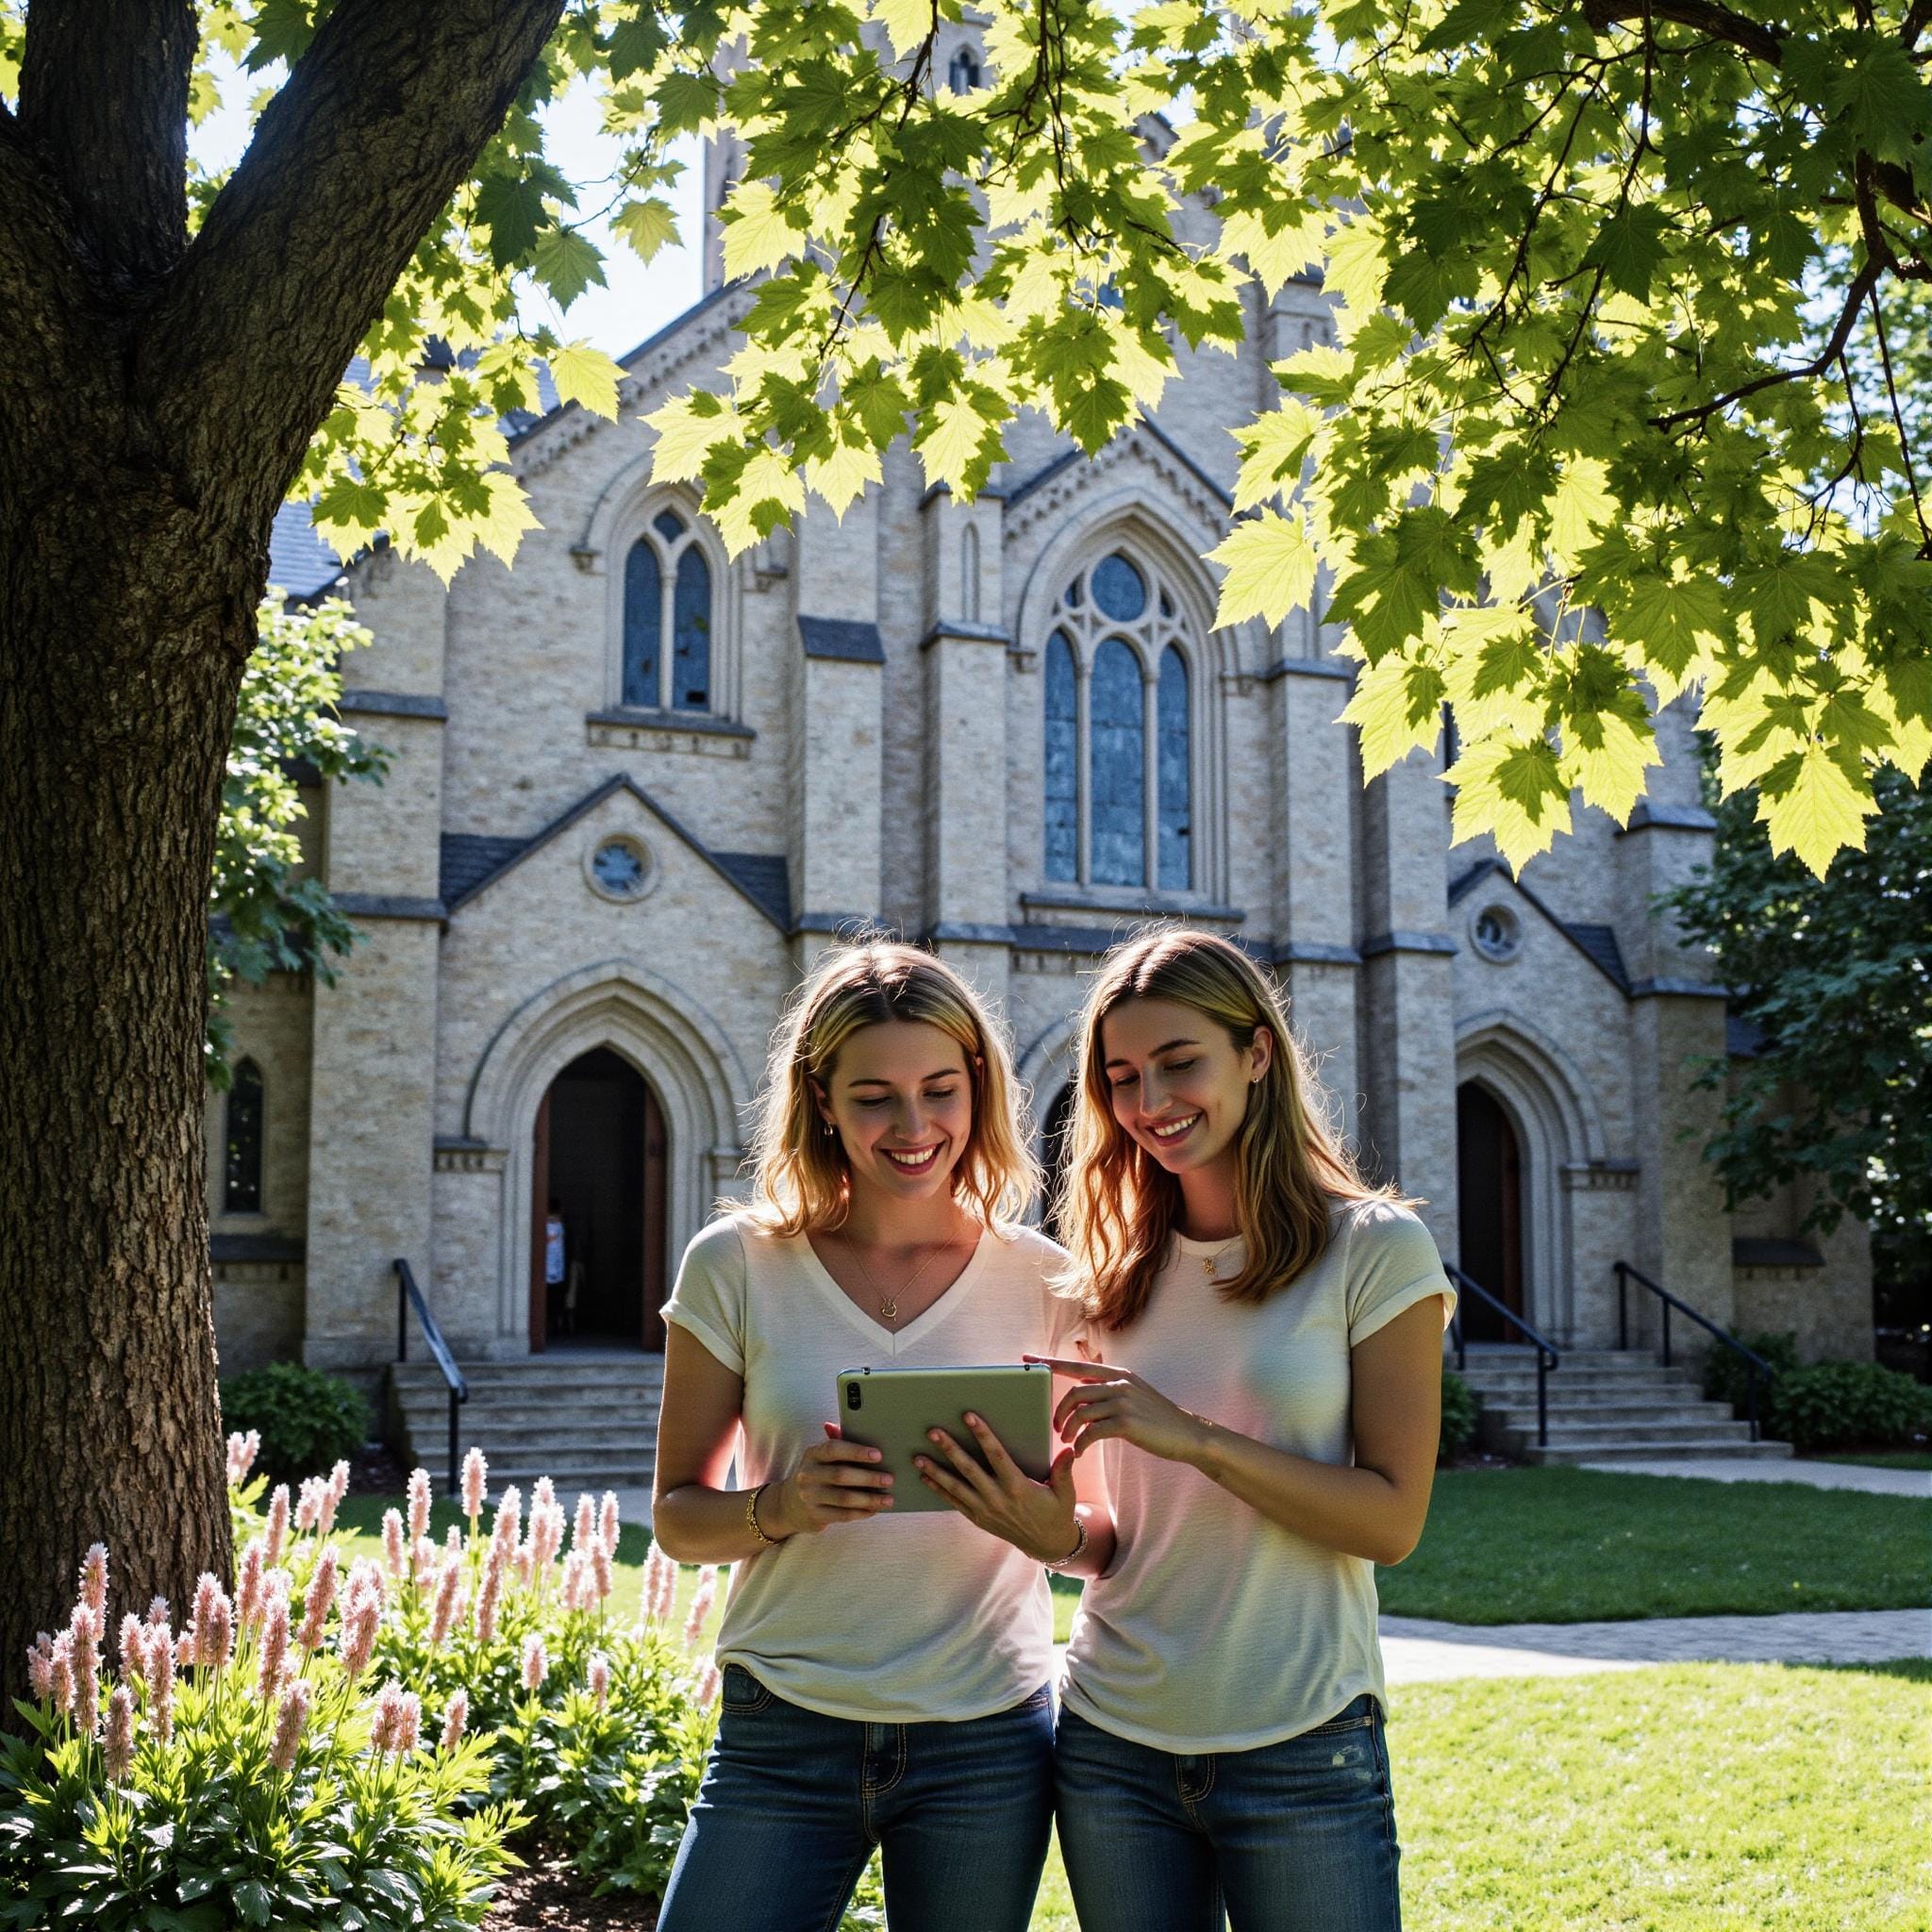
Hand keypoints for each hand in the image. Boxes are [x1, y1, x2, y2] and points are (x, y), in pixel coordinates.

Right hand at [769, 1424, 893, 1535]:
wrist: (790, 1503)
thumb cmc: (817, 1474)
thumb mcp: (821, 1457)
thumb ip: (836, 1441)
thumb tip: (846, 1424)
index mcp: (813, 1454)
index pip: (833, 1449)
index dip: (856, 1451)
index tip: (878, 1455)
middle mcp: (808, 1474)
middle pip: (841, 1475)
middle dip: (868, 1477)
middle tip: (889, 1479)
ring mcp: (810, 1496)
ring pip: (844, 1498)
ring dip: (869, 1499)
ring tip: (888, 1499)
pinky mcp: (815, 1515)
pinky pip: (842, 1515)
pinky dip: (861, 1513)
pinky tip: (874, 1509)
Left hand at [914, 1413, 1081, 1563]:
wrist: (1047, 1545)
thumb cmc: (1056, 1513)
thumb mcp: (1065, 1492)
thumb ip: (1063, 1470)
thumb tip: (1070, 1449)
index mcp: (1018, 1487)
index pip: (996, 1456)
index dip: (983, 1435)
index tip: (969, 1417)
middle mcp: (998, 1498)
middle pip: (969, 1470)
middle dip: (950, 1449)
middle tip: (933, 1432)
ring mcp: (985, 1510)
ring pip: (956, 1487)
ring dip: (936, 1471)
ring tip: (918, 1457)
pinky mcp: (979, 1519)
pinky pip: (954, 1502)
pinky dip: (939, 1489)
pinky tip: (925, 1477)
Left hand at [1025, 1353, 1209, 1464]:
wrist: (1187, 1434)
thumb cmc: (1157, 1419)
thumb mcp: (1134, 1395)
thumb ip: (1109, 1390)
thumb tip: (1081, 1392)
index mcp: (1118, 1374)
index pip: (1077, 1366)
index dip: (1050, 1362)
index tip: (1027, 1358)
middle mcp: (1119, 1383)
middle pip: (1074, 1393)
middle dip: (1059, 1412)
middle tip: (1057, 1429)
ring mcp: (1123, 1402)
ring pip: (1080, 1413)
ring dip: (1069, 1430)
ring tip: (1068, 1443)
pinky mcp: (1126, 1423)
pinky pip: (1091, 1432)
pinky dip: (1081, 1444)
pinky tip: (1080, 1452)